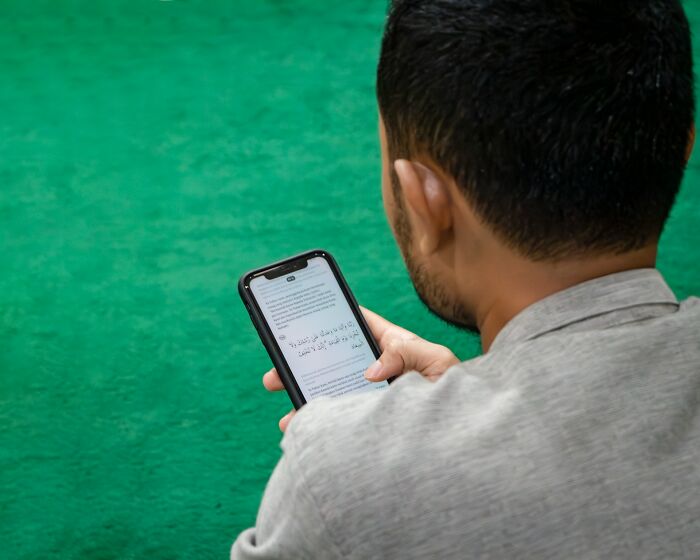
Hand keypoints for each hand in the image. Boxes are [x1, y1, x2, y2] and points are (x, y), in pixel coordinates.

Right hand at [262, 306, 458, 430]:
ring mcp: (373, 396)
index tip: (304, 313)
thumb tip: (369, 372)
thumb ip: (404, 354)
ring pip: (333, 395)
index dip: (332, 315)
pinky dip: (323, 428)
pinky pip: (343, 421)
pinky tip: (308, 436)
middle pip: (333, 362)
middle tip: (274, 375)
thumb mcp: (436, 360)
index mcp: (392, 346)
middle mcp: (378, 370)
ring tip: (288, 416)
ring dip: (307, 402)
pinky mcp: (372, 420)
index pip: (358, 324)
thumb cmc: (457, 388)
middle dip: (302, 366)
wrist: (468, 430)